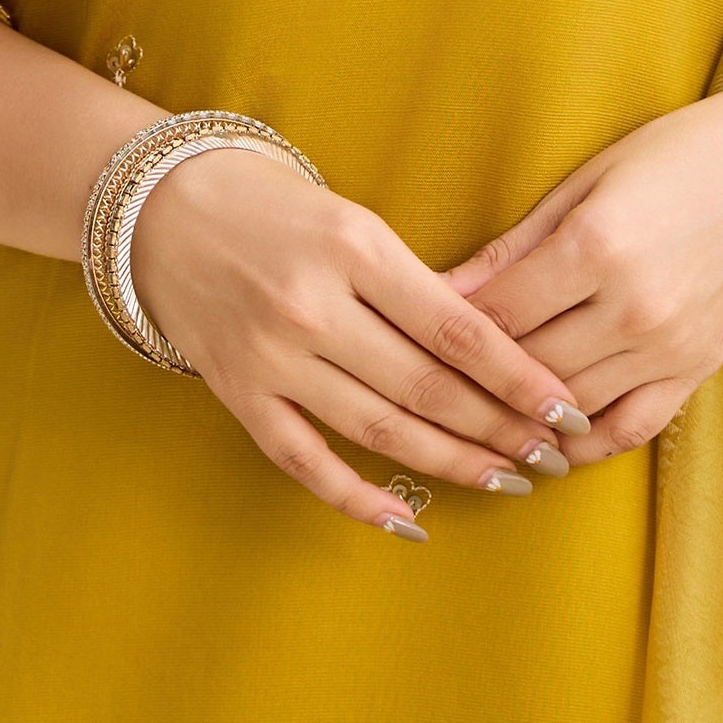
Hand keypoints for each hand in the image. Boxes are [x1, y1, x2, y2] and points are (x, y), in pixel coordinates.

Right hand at [130, 148, 592, 534]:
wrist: (157, 205)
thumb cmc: (272, 202)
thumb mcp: (351, 218)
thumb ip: (410, 280)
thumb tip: (489, 351)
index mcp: (355, 246)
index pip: (456, 328)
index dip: (517, 376)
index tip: (565, 406)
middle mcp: (314, 304)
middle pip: (427, 385)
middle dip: (498, 427)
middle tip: (551, 455)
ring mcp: (272, 354)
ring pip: (379, 427)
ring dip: (450, 462)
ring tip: (506, 480)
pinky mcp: (238, 393)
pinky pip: (307, 459)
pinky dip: (360, 496)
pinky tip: (409, 520)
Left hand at [443, 73, 722, 465]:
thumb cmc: (676, 155)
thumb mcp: (587, 179)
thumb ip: (515, 245)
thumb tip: (444, 289)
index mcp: (596, 247)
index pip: (499, 315)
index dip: (445, 332)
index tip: (410, 339)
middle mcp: (632, 307)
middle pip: (527, 369)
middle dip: (471, 384)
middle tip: (426, 392)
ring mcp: (668, 346)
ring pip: (569, 409)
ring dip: (519, 423)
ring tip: (472, 426)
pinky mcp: (697, 369)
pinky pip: (629, 428)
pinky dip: (583, 447)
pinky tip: (547, 447)